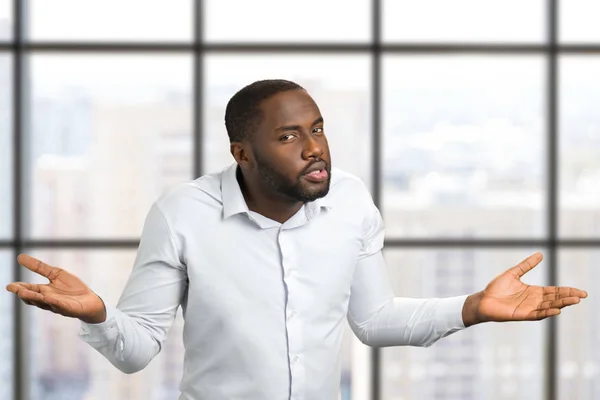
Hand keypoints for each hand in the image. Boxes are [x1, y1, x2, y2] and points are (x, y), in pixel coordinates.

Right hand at [5, 254, 106, 323]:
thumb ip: (39, 267)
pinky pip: (60, 306)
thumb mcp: (56, 273)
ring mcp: (58, 305)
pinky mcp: (69, 309)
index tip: (9, 286)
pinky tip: (48, 298)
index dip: (19, 288)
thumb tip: (19, 257)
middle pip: (33, 297)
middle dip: (24, 294)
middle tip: (15, 289)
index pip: (29, 289)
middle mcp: (48, 300)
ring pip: (44, 303)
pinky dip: (54, 302)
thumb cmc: (72, 288)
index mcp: (44, 291)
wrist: (90, 300)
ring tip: (24, 293)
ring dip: (34, 298)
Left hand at [462, 252, 587, 326]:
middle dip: (568, 297)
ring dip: (561, 304)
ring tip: (573, 301)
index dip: (567, 291)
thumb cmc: (496, 288)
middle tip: (582, 296)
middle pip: (555, 299)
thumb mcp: (513, 273)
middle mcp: (534, 301)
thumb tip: (541, 254)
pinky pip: (537, 314)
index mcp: (534, 292)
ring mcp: (529, 309)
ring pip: (549, 306)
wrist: (483, 300)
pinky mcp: (522, 315)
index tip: (581, 292)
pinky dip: (547, 312)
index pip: (554, 291)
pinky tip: (556, 310)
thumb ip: (526, 265)